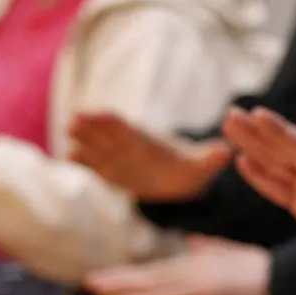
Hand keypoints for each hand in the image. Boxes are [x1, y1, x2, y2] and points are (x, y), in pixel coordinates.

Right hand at [69, 112, 233, 200]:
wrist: (183, 179)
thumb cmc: (192, 169)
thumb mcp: (203, 165)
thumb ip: (211, 158)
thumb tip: (227, 152)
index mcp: (148, 141)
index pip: (126, 128)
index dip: (111, 122)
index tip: (96, 115)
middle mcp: (129, 146)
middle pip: (107, 134)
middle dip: (91, 128)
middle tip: (72, 122)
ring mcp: (118, 158)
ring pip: (97, 148)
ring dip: (84, 145)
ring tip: (68, 143)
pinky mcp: (112, 172)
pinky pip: (95, 166)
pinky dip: (84, 163)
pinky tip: (70, 157)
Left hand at [85, 235, 271, 294]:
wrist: (288, 277)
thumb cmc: (264, 271)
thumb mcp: (235, 258)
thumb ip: (214, 249)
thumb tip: (194, 243)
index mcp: (198, 264)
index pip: (159, 271)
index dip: (133, 275)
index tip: (107, 279)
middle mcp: (195, 268)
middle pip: (151, 274)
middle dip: (121, 278)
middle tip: (90, 282)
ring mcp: (202, 278)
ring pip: (158, 282)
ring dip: (129, 284)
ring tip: (100, 287)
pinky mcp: (213, 290)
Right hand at [224, 106, 295, 271]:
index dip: (282, 133)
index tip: (259, 115)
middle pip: (284, 150)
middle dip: (258, 133)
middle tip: (230, 114)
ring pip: (276, 164)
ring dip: (253, 147)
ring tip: (230, 126)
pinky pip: (278, 189)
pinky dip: (261, 176)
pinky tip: (242, 162)